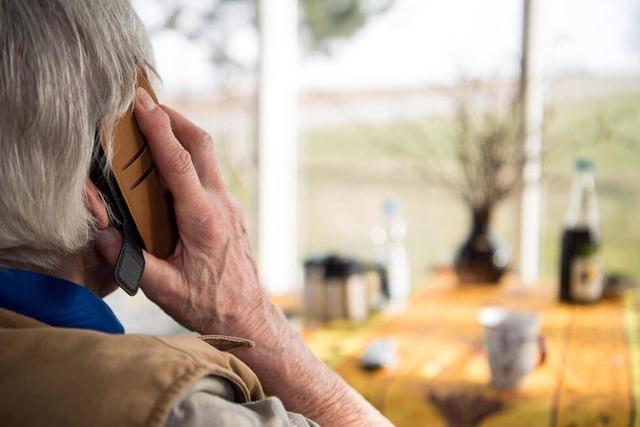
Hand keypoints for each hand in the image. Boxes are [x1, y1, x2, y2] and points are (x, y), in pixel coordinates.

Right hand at [95, 87, 266, 337]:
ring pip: (208, 156)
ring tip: (155, 125)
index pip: (178, 163)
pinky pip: (210, 173)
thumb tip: (101, 235)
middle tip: (146, 103)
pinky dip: (190, 156)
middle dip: (175, 119)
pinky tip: (171, 164)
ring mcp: (229, 205)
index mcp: (202, 219)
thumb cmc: (209, 305)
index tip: (141, 104)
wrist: (248, 315)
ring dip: (184, 135)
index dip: (158, 130)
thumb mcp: (165, 290)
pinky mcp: (230, 211)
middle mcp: (220, 204)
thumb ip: (131, 263)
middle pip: (202, 145)